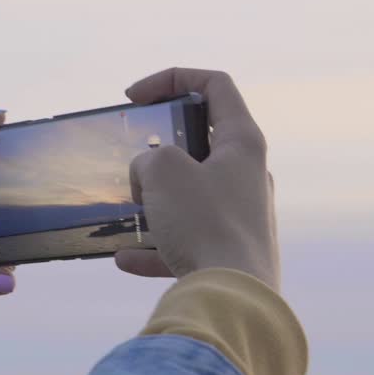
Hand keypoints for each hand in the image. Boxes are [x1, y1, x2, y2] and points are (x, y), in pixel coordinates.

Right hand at [115, 67, 279, 289]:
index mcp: (243, 143)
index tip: (135, 97)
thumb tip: (149, 176)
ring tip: (131, 209)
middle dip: (159, 150)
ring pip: (189, 195)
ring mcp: (240, 214)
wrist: (233, 295)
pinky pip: (183, 241)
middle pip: (201, 143)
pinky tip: (126, 258)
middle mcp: (247, 174)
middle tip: (134, 159)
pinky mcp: (227, 251)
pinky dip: (154, 247)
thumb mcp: (163, 171)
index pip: (214, 86)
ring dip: (155, 199)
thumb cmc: (204, 223)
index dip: (172, 79)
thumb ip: (149, 158)